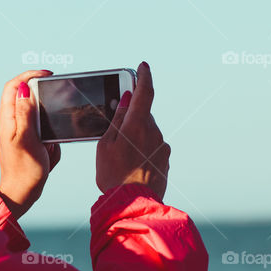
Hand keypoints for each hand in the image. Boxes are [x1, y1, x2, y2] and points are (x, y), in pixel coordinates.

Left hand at [0, 70, 61, 219]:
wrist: (22, 193)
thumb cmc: (25, 169)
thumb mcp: (27, 139)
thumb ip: (25, 113)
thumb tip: (24, 89)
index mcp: (7, 119)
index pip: (12, 86)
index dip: (28, 75)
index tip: (47, 74)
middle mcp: (9, 122)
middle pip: (21, 94)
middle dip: (39, 91)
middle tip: (56, 93)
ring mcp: (16, 130)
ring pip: (31, 109)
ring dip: (45, 112)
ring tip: (54, 122)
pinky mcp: (24, 139)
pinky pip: (37, 125)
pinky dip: (47, 129)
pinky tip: (51, 141)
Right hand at [95, 61, 169, 199]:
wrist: (132, 204)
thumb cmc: (113, 175)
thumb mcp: (106, 145)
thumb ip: (117, 120)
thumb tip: (127, 99)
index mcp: (138, 126)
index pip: (145, 93)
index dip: (144, 76)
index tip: (143, 66)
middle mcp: (154, 133)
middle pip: (142, 115)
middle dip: (130, 116)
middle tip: (114, 127)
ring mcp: (162, 148)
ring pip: (146, 131)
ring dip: (134, 135)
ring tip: (118, 155)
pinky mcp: (165, 161)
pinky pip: (151, 147)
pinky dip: (140, 149)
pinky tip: (128, 164)